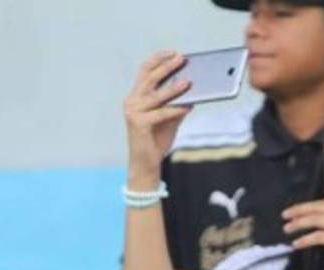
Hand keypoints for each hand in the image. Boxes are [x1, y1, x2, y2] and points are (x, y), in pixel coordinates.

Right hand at [124, 51, 193, 185]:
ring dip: (174, 88)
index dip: (158, 60)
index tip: (173, 52)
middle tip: (182, 59)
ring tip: (189, 82)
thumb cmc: (156, 140)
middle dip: (166, 67)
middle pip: (150, 78)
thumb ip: (177, 103)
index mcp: (136, 96)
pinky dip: (175, 109)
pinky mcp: (138, 124)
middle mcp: (131, 101)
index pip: (145, 71)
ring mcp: (133, 112)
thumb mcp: (169, 118)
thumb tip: (192, 88)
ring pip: (156, 96)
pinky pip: (161, 113)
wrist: (146, 163)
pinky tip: (188, 106)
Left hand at [283, 197, 323, 269]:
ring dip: (300, 224)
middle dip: (299, 212)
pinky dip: (306, 239)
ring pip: (317, 220)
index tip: (292, 211)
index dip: (305, 206)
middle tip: (285, 217)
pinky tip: (298, 243)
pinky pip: (320, 236)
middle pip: (318, 208)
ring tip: (288, 230)